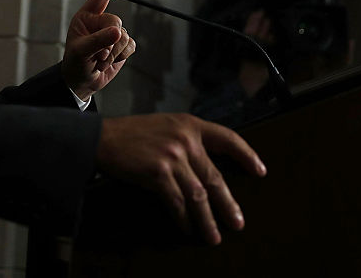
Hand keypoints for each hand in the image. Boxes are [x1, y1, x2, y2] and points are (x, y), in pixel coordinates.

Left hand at [62, 0, 135, 100]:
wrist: (82, 82)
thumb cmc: (75, 63)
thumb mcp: (81, 51)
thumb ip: (98, 41)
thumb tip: (119, 32)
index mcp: (86, 17)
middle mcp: (100, 22)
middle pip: (115, 21)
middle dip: (108, 41)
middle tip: (97, 55)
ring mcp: (113, 33)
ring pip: (124, 36)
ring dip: (113, 53)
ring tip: (99, 60)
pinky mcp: (123, 46)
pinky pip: (131, 45)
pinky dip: (122, 56)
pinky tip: (110, 62)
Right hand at [96, 113, 265, 244]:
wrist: (100, 138)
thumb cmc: (130, 134)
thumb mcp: (164, 127)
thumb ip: (186, 140)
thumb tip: (206, 169)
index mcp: (189, 124)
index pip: (227, 138)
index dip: (246, 155)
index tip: (259, 171)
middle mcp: (185, 139)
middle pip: (214, 177)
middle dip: (228, 204)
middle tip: (238, 223)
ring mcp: (172, 156)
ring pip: (198, 195)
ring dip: (207, 219)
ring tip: (213, 236)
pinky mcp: (158, 172)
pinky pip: (177, 201)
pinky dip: (183, 218)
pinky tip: (187, 227)